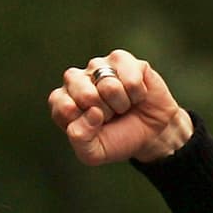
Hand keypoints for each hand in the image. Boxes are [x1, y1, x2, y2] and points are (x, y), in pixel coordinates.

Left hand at [49, 49, 193, 165]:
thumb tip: (92, 112)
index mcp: (63, 100)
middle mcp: (77, 79)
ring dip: (121, 104)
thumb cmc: (117, 140)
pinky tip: (135, 96)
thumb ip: (80, 139)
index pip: (62, 106)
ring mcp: (99, 65)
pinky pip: (131, 80)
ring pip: (110, 86)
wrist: (150, 134)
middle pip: (85, 94)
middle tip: (109, 117)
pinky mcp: (123, 59)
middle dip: (104, 113)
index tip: (93, 127)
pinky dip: (137, 95)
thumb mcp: (94, 153)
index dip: (83, 122)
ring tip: (122, 107)